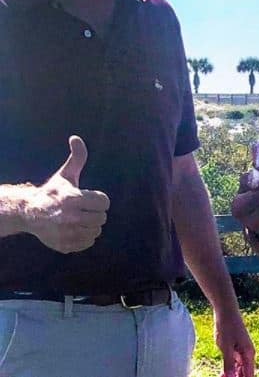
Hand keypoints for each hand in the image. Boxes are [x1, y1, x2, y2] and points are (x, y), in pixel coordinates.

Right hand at [24, 136, 109, 253]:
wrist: (29, 213)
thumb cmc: (53, 192)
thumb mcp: (65, 174)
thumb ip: (77, 157)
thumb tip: (75, 137)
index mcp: (73, 198)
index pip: (104, 202)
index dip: (100, 199)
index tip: (91, 198)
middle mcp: (70, 217)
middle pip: (102, 218)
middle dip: (96, 212)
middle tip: (86, 209)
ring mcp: (67, 233)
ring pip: (96, 231)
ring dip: (92, 225)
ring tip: (82, 218)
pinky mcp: (64, 245)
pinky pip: (88, 243)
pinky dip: (86, 237)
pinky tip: (77, 229)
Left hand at [215, 309, 254, 376]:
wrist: (226, 309)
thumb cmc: (227, 326)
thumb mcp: (226, 346)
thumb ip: (228, 364)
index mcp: (248, 354)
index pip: (249, 376)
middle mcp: (247, 354)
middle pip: (244, 374)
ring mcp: (241, 351)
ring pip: (239, 370)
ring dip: (232, 375)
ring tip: (221, 376)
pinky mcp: (235, 349)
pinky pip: (234, 364)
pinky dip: (229, 369)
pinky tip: (221, 373)